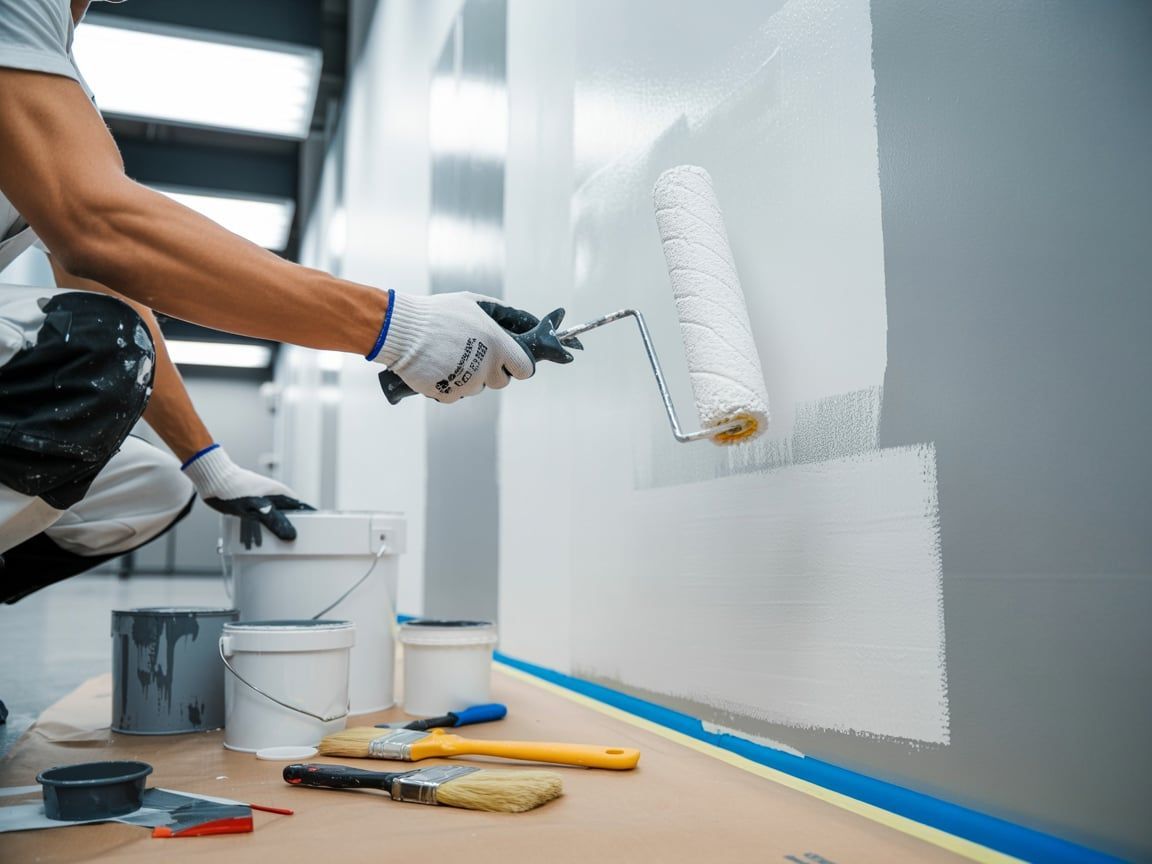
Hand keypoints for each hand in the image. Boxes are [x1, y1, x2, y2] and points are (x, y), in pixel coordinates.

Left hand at [181, 445, 313, 547]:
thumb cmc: (233, 489)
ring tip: (273, 547)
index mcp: (280, 494)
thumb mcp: (257, 508)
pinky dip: (260, 530)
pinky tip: (255, 540)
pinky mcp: (250, 505)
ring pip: (273, 519)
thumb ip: (274, 521)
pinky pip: (260, 520)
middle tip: (293, 544)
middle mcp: (273, 496)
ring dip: (273, 531)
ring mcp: (262, 500)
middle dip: (291, 529)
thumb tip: (291, 535)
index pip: (302, 507)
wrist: (212, 478)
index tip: (317, 530)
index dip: (310, 518)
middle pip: (288, 515)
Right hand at [367, 291, 536, 402]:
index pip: (525, 368)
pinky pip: (456, 394)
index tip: (509, 361)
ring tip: (449, 357)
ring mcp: (468, 383)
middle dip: (491, 371)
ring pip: (477, 387)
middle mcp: (486, 367)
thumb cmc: (437, 313)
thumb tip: (520, 319)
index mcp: (497, 345)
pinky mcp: (449, 395)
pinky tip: (438, 368)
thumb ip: (499, 312)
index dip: (518, 365)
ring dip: (468, 377)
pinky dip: (449, 385)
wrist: (402, 331)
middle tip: (473, 355)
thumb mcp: (472, 303)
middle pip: (501, 381)